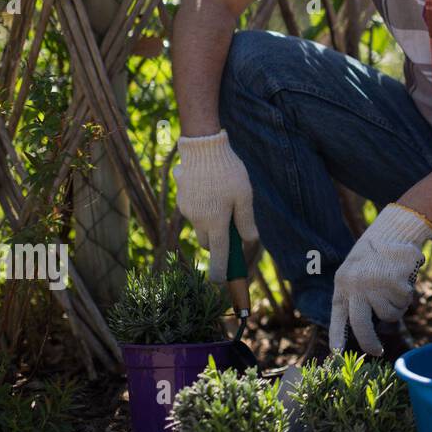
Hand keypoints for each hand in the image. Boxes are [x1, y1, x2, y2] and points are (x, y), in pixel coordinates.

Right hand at [172, 130, 258, 282]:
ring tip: (222, 198)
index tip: (221, 283)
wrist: (202, 148)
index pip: (219, 255)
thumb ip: (246, 221)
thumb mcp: (244, 196)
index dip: (221, 271)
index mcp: (216, 222)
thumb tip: (249, 242)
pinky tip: (209, 188)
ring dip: (210, 223)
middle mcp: (198, 220)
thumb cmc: (228, 172)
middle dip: (218, 241)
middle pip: (208, 242)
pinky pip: (194, 211)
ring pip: (200, 226)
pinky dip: (202, 208)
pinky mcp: (181, 200)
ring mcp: (187, 210)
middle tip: (232, 224)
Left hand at [329, 203, 431, 355]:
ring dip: (396, 307)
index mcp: (343, 285)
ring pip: (389, 315)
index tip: (337, 353)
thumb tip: (360, 332)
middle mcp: (356, 287)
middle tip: (377, 352)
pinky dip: (407, 296)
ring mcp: (376, 286)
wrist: (392, 231)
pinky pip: (404, 303)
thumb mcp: (354, 273)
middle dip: (370, 343)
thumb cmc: (373, 257)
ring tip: (394, 288)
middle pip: (362, 325)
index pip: (339, 316)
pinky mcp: (395, 283)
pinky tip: (403, 279)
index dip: (337, 336)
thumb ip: (354, 298)